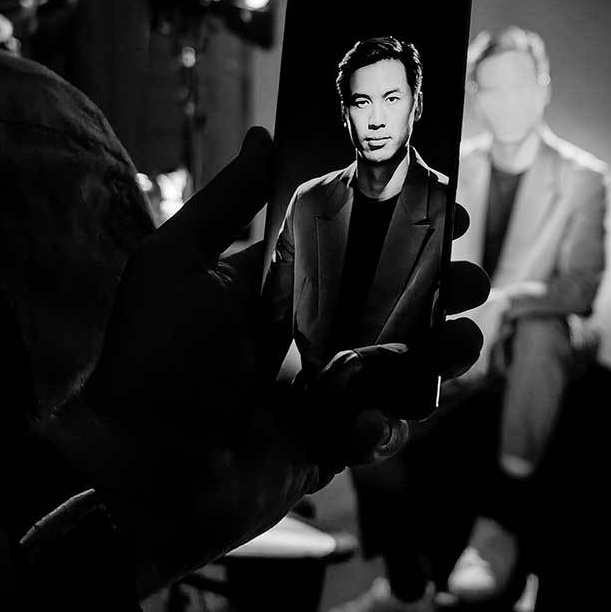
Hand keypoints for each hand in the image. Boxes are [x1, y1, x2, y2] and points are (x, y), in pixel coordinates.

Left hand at [49, 128, 487, 590]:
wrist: (138, 476)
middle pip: (387, 305)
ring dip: (437, 354)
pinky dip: (386, 429)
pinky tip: (374, 424)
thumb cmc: (152, 363)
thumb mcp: (176, 264)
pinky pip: (374, 432)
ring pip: (396, 366)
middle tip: (472, 281)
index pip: (350, 249)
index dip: (400, 231)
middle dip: (438, 290)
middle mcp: (299, 337)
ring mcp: (315, 395)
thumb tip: (266, 136)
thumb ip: (227, 201)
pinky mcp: (322, 447)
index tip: (448, 215)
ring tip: (462, 342)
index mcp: (273, 290)